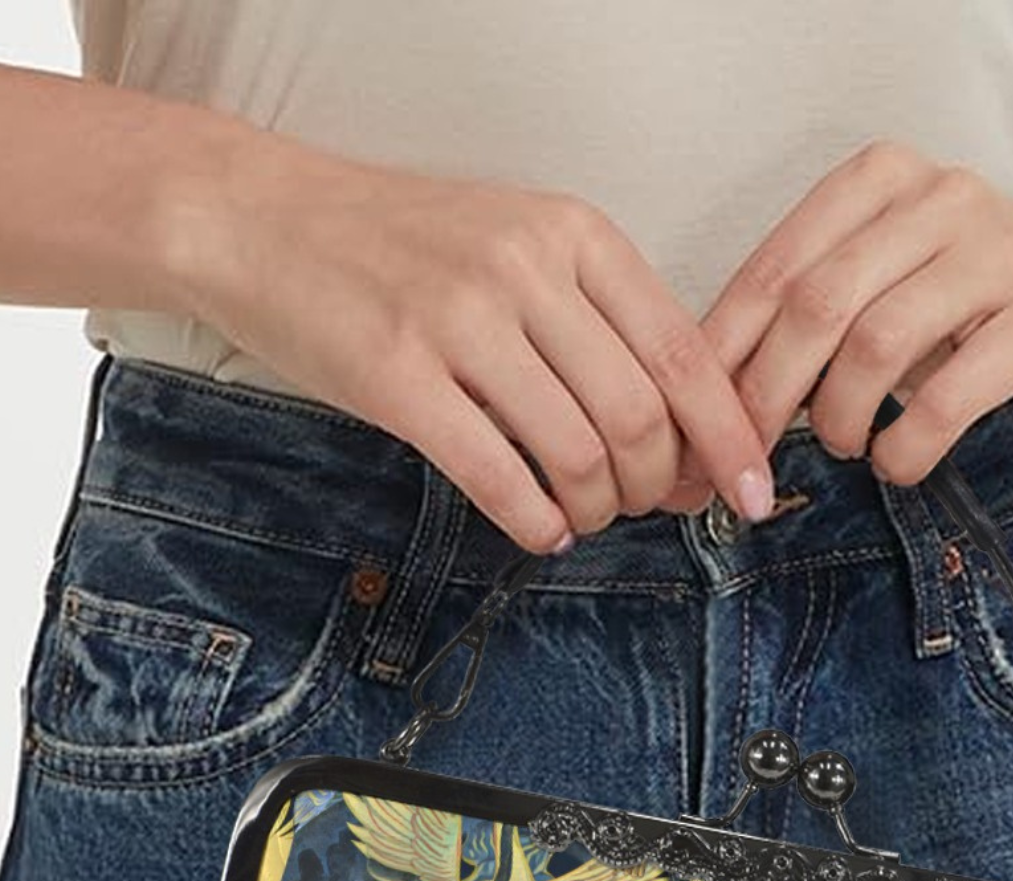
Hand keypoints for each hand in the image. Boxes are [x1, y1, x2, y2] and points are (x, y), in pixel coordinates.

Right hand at [165, 129, 775, 552]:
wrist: (260, 220)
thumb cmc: (395, 247)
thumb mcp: (514, 245)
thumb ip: (594, 320)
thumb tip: (680, 427)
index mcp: (571, 235)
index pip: (684, 353)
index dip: (729, 437)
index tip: (752, 494)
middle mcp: (525, 270)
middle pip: (640, 415)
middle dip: (657, 486)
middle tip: (641, 508)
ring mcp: (459, 322)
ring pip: (578, 452)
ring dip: (596, 509)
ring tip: (583, 517)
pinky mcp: (398, 378)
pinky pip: (499, 476)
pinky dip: (535, 520)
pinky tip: (540, 528)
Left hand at [662, 141, 1012, 503]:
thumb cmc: (971, 291)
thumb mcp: (887, 275)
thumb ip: (808, 313)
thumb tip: (709, 399)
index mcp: (880, 182)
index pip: (774, 268)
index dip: (724, 356)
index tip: (698, 424)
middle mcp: (937, 202)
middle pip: (816, 305)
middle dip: (766, 396)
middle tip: (751, 456)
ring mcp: (996, 258)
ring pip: (875, 345)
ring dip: (838, 418)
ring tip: (842, 448)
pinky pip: (950, 396)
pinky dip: (905, 445)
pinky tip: (896, 462)